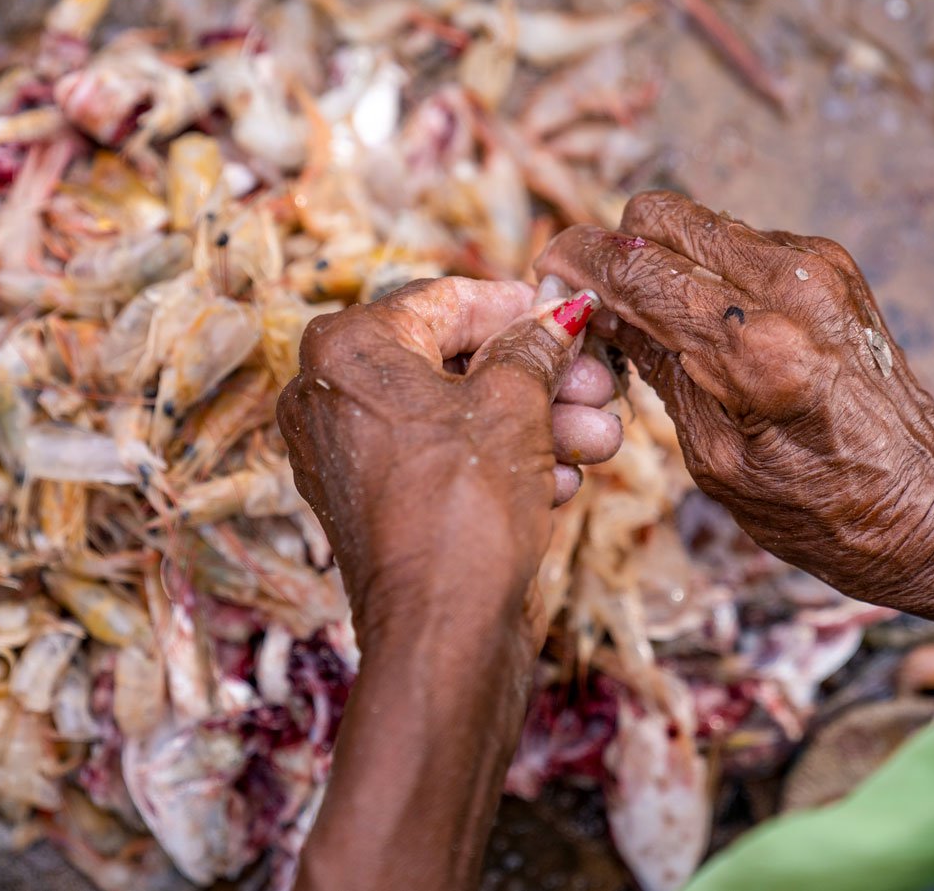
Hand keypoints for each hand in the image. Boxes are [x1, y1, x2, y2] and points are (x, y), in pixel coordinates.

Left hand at [277, 276, 615, 652]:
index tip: (570, 315)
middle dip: (539, 375)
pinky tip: (564, 480)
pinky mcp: (374, 503)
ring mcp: (348, 453)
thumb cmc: (464, 507)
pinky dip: (502, 462)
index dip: (518, 307)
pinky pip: (441, 460)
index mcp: (348, 349)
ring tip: (602, 438)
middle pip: (453, 361)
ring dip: (537, 423)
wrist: (441, 633)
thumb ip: (535, 346)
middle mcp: (331, 395)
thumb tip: (558, 313)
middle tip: (600, 384)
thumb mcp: (515, 405)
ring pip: (456, 416)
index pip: (445, 301)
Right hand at [537, 191, 933, 633]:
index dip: (574, 264)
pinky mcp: (830, 263)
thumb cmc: (817, 507)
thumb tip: (594, 308)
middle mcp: (789, 288)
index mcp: (755, 350)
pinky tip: (712, 328)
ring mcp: (816, 266)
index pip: (633, 266)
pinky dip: (707, 273)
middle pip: (658, 215)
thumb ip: (654, 365)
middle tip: (603, 305)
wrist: (923, 505)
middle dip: (616, 252)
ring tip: (659, 325)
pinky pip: (738, 242)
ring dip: (662, 262)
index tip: (550, 279)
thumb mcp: (712, 456)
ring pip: (695, 222)